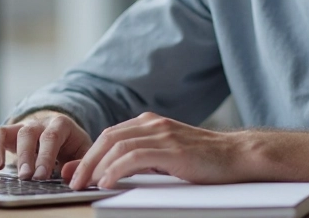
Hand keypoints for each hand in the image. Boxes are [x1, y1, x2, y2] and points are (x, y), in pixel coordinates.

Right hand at [0, 111, 92, 180]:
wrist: (64, 133)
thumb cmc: (73, 146)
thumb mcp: (83, 152)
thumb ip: (80, 162)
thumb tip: (66, 173)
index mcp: (61, 124)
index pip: (52, 137)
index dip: (46, 156)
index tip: (42, 176)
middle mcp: (41, 122)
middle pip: (30, 133)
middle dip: (26, 156)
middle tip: (26, 176)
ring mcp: (25, 126)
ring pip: (12, 132)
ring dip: (5, 150)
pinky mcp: (12, 133)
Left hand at [66, 112, 246, 189]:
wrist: (236, 156)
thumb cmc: (203, 160)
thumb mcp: (163, 159)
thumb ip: (135, 161)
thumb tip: (102, 172)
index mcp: (150, 123)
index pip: (109, 135)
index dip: (87, 154)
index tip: (72, 174)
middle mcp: (153, 124)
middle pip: (107, 138)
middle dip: (86, 161)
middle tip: (72, 182)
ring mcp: (162, 134)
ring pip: (117, 146)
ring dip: (96, 167)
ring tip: (85, 185)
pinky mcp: (171, 149)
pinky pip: (134, 157)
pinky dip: (115, 170)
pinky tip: (107, 182)